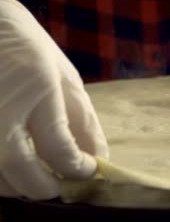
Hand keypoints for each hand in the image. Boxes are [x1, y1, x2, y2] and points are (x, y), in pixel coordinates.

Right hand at [0, 0, 107, 198]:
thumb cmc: (26, 44)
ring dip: (17, 186)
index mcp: (37, 85)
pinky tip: (11, 169)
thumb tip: (98, 159)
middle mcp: (0, 104)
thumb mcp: (64, 75)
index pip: (58, 147)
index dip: (77, 168)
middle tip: (60, 187)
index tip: (87, 171)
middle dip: (44, 187)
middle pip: (19, 169)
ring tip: (37, 178)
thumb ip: (82, 120)